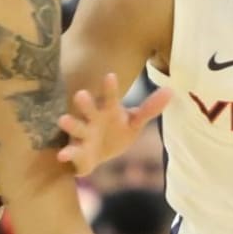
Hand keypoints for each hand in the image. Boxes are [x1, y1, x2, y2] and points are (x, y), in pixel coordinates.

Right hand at [57, 73, 171, 175]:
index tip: (110, 76)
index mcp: (107, 110)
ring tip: (62, 120)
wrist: (99, 157)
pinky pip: (71, 152)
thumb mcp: (134, 122)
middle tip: (80, 94)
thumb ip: (149, 108)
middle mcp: (92, 119)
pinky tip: (62, 155)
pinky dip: (66, 153)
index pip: (110, 98)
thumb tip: (171, 91)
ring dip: (70, 124)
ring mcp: (83, 135)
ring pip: (76, 128)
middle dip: (84, 103)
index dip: (110, 88)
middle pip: (88, 109)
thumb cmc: (116, 133)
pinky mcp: (77, 152)